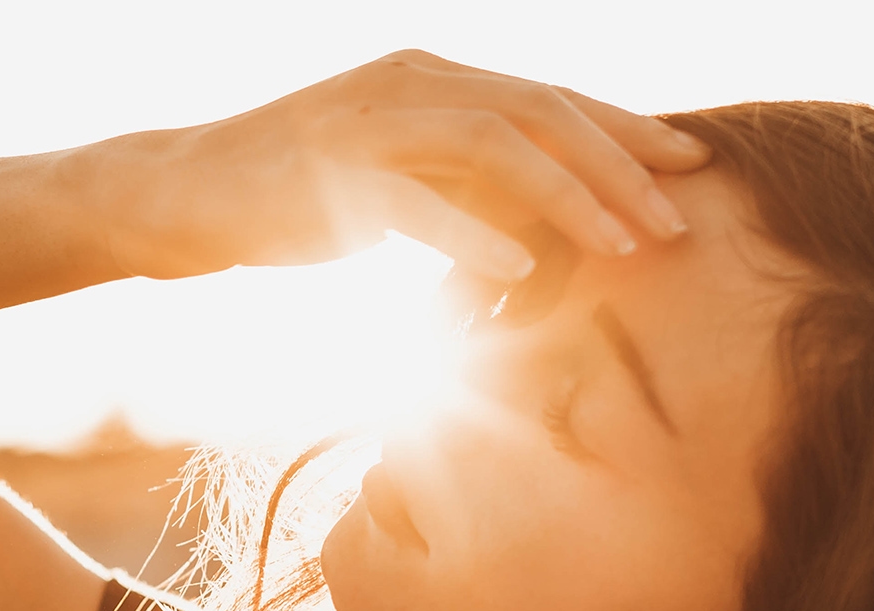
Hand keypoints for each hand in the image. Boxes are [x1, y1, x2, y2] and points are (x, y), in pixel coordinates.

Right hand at [62, 50, 708, 281]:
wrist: (182, 196)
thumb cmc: (300, 197)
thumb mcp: (403, 186)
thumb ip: (472, 191)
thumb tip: (554, 231)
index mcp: (435, 80)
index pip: (550, 98)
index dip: (625, 129)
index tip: (692, 165)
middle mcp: (411, 82)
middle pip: (540, 111)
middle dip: (618, 164)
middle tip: (676, 218)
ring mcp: (370, 120)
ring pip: (493, 143)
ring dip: (567, 196)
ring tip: (622, 245)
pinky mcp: (328, 171)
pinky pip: (415, 201)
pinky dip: (471, 233)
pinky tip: (519, 268)